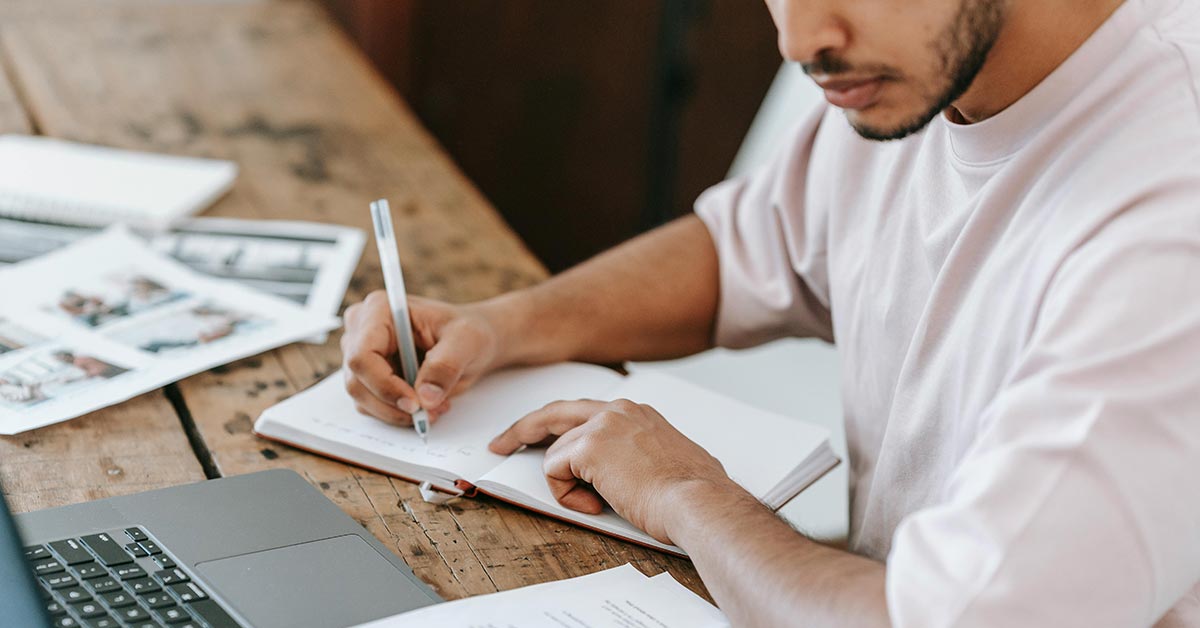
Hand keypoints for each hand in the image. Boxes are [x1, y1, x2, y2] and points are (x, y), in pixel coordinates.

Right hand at [341, 292, 501, 425]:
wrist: (469, 344)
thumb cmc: (467, 332)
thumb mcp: (465, 341)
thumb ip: (445, 365)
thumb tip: (425, 397)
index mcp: (380, 310)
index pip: (362, 355)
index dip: (384, 385)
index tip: (414, 404)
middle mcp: (362, 331)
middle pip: (357, 381)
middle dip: (393, 405)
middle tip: (428, 412)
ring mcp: (361, 355)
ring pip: (362, 399)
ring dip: (397, 412)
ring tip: (434, 407)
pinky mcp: (368, 378)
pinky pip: (372, 406)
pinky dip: (397, 413)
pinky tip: (425, 405)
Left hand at [488, 398, 733, 544]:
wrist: (699, 502)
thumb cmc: (692, 494)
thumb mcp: (671, 461)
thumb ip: (648, 456)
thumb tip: (646, 471)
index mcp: (637, 413)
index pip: (583, 412)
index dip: (557, 427)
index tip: (538, 437)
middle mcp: (618, 410)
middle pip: (554, 413)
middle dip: (523, 429)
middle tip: (501, 444)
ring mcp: (602, 425)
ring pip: (555, 454)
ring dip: (568, 486)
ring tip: (601, 504)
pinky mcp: (588, 447)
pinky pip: (554, 472)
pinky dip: (567, 495)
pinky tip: (597, 505)